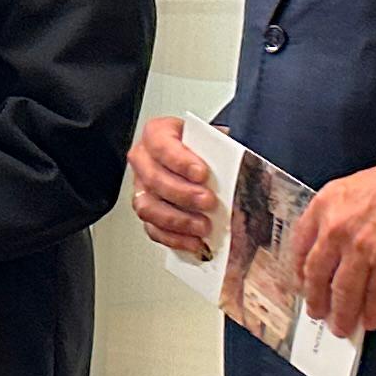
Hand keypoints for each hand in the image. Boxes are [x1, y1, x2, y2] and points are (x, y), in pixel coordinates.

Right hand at [127, 115, 219, 260]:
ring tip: (203, 225)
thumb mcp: (212, 140)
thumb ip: (217, 148)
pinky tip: (194, 240)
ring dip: (178, 220)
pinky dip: (175, 238)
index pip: (160, 144)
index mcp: (157, 135)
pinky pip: (153, 229)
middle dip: (182, 194)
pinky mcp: (148, 212)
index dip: (179, 161)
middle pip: (153, 179)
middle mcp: (144, 161)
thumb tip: (233, 163)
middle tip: (208, 201)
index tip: (202, 173)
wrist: (201, 162)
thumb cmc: (204, 149)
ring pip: (148, 207)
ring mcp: (142, 188)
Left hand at [288, 149, 375, 337]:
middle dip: (316, 299)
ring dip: (342, 314)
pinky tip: (372, 321)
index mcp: (326, 205)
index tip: (301, 284)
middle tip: (318, 313)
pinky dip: (374, 313)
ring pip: (344, 292)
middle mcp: (337, 229)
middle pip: (317, 275)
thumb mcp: (359, 185)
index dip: (300, 271)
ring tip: (342, 327)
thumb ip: (342, 212)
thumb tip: (337, 243)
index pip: (300, 246)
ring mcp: (361, 249)